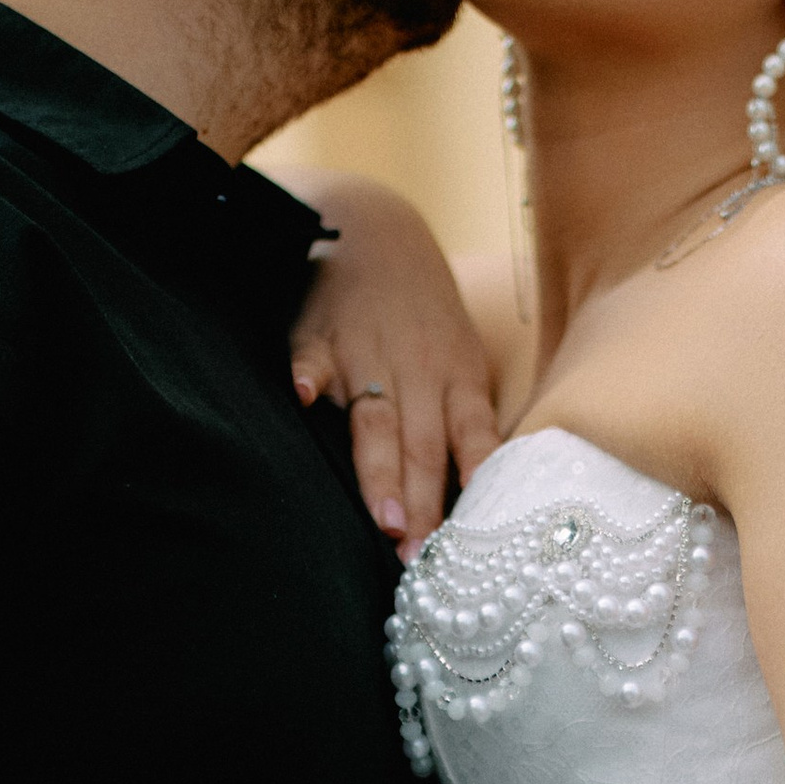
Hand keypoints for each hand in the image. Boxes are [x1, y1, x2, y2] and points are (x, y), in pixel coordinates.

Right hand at [289, 175, 497, 549]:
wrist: (374, 227)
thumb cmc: (422, 311)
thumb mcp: (459, 356)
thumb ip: (465, 421)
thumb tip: (481, 493)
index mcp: (456, 377)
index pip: (470, 439)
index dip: (471, 486)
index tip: (471, 537)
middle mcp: (416, 370)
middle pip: (422, 444)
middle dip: (421, 504)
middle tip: (419, 556)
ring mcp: (366, 352)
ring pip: (375, 420)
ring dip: (379, 468)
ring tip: (381, 518)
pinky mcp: (318, 334)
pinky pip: (312, 357)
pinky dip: (308, 375)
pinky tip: (302, 398)